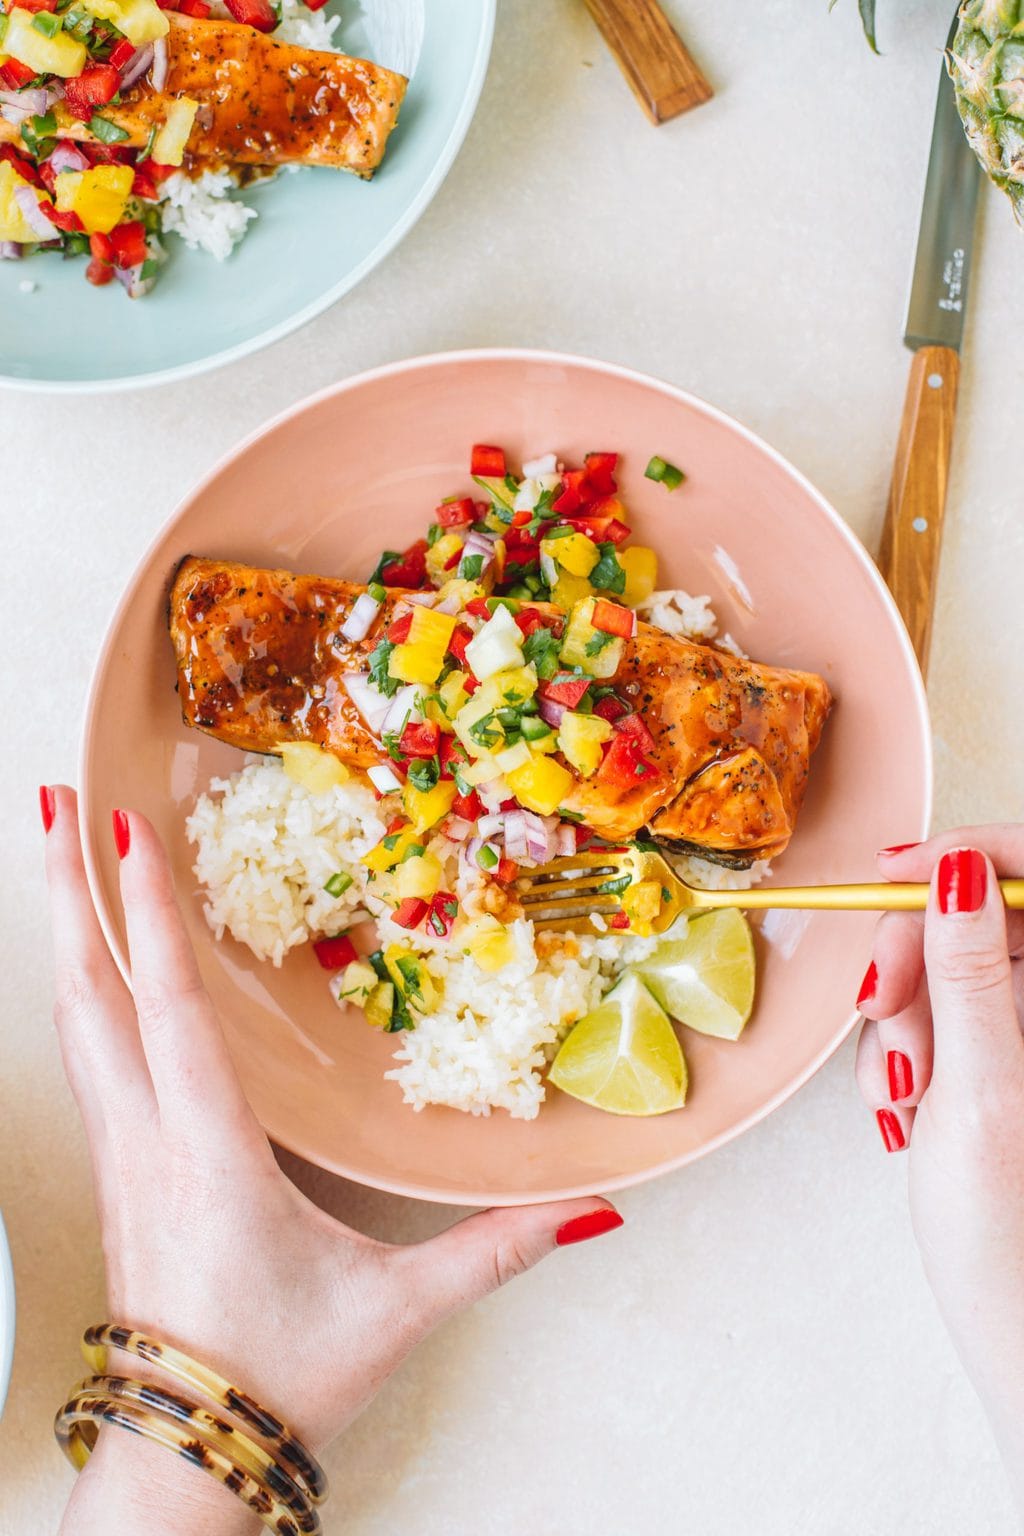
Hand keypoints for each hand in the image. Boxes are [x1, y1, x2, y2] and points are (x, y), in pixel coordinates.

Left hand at [41, 787, 621, 1532]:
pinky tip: (87, 966)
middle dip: (64, 888)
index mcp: (207, 1151)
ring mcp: (121, 1152)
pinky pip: (85, 1055)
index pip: (169, 1006)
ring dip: (65, 930)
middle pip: (88, 990)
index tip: (117, 826)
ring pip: (75, 1020)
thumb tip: (585, 1214)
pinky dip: (81, 986)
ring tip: (56, 854)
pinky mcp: (118, 1168)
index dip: (149, 910)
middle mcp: (146, 1137)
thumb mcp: (393, 1310)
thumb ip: (491, 1252)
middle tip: (51, 798)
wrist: (184, 1453)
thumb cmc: (277, 1375)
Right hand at [855, 829, 1023, 1498]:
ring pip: (950, 967)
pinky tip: (907, 1101)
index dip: (961, 857)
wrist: (1015, 1337)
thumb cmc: (1011, 1242)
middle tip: (883, 1012)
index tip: (893, 878)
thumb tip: (956, 870)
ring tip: (901, 1088)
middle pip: (981, 915)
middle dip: (918, 959)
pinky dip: (909, 1048)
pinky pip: (943, 1014)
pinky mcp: (1006, 1059)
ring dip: (905, 1016)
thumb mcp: (980, 1092)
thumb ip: (966, 973)